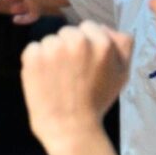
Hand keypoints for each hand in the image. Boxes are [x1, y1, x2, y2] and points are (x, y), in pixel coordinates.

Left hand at [20, 23, 132, 149]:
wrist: (70, 127)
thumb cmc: (97, 102)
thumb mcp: (122, 73)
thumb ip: (121, 45)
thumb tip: (106, 28)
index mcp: (102, 43)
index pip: (89, 27)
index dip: (85, 44)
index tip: (83, 62)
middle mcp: (78, 41)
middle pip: (68, 32)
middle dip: (68, 47)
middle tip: (71, 72)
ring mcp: (53, 48)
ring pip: (50, 40)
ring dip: (51, 54)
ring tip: (57, 77)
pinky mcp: (33, 57)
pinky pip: (33, 49)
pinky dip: (35, 61)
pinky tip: (44, 78)